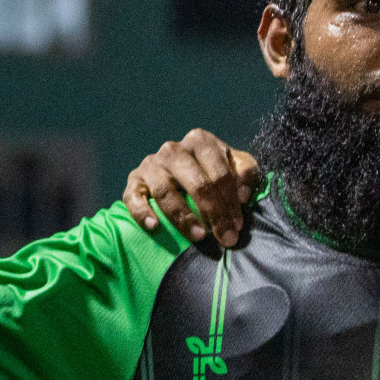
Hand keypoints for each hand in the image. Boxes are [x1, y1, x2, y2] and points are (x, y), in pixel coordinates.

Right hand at [123, 129, 260, 246]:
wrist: (178, 169)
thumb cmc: (212, 169)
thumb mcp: (235, 165)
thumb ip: (246, 173)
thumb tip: (243, 192)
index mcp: (199, 141)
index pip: (220, 173)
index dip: (231, 201)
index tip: (238, 226)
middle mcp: (172, 149)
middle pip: (196, 183)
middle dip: (213, 213)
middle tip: (224, 238)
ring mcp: (151, 164)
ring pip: (165, 191)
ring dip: (183, 217)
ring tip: (198, 236)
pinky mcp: (133, 180)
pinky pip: (133, 197)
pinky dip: (142, 212)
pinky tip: (154, 226)